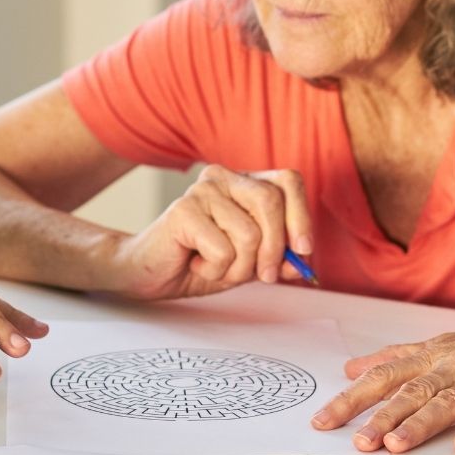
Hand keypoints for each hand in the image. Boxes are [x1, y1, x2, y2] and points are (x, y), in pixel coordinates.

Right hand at [109, 165, 313, 299]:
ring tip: (217, 267)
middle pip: (271, 202)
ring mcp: (201, 191)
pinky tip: (197, 264)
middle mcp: (223, 177)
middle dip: (275, 249)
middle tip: (263, 276)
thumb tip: (302, 262)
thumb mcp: (249, 263)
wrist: (151, 273)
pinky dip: (216, 270)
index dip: (301, 216)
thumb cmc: (200, 262)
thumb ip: (277, 259)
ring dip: (239, 267)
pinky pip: (223, 250)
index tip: (303, 251)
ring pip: (250, 234)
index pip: (288, 181)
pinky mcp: (183, 211)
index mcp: (244, 182)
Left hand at [309, 309, 454, 452]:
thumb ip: (398, 358)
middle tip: (354, 442)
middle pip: (409, 390)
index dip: (351, 398)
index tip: (322, 421)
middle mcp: (454, 363)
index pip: (384, 376)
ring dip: (419, 424)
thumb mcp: (445, 345)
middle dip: (377, 416)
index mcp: (434, 353)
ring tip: (394, 447)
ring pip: (446, 401)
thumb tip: (353, 368)